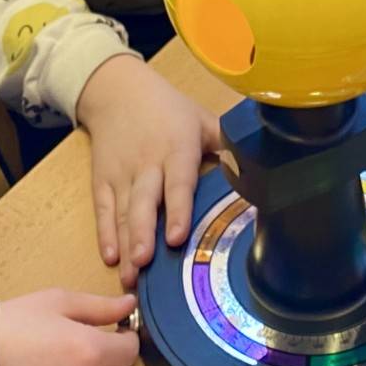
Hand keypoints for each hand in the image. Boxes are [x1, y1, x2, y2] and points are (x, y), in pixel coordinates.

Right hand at [75, 56, 222, 288]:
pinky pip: (103, 210)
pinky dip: (105, 233)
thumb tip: (262, 163)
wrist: (117, 91)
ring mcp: (122, 174)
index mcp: (176, 148)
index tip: (177, 237)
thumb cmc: (168, 108)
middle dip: (143, 233)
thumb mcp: (201, 119)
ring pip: (124, 212)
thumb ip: (228, 143)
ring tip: (130, 275)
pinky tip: (111, 257)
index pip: (178, 181)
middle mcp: (147, 164)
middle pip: (145, 201)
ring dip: (126, 244)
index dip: (178, 209)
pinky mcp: (103, 181)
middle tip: (145, 262)